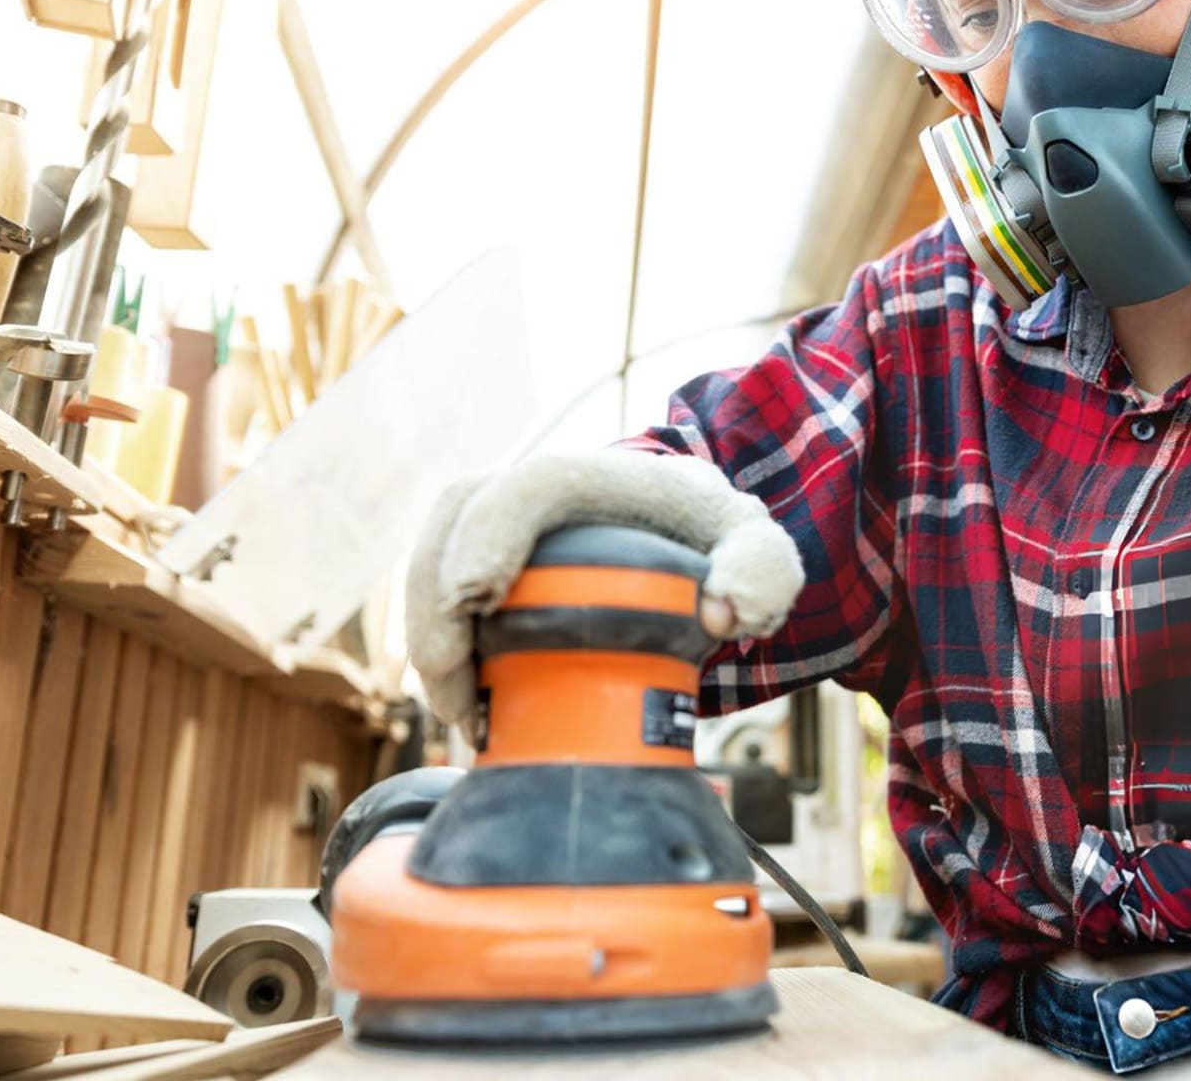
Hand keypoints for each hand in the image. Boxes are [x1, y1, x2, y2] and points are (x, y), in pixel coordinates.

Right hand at [406, 450, 803, 738]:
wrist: (685, 529)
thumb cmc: (716, 539)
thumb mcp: (759, 550)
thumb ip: (762, 572)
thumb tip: (722, 610)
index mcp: (603, 476)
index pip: (533, 485)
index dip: (492, 530)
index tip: (477, 595)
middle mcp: (537, 486)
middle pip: (456, 520)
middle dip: (436, 606)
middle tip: (459, 694)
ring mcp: (500, 516)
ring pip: (431, 555)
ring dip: (428, 633)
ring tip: (462, 713)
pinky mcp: (479, 552)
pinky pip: (433, 585)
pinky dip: (435, 643)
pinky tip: (463, 706)